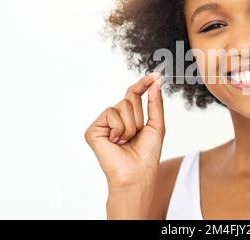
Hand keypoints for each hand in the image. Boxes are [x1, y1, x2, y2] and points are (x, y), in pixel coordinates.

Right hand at [85, 72, 164, 189]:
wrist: (137, 174)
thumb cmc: (147, 154)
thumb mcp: (156, 125)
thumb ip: (155, 103)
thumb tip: (156, 81)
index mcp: (128, 117)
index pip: (134, 93)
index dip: (143, 84)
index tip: (155, 74)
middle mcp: (114, 118)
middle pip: (130, 98)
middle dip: (139, 116)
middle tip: (136, 134)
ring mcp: (103, 123)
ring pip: (122, 105)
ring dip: (131, 125)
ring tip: (126, 141)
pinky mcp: (93, 130)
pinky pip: (111, 114)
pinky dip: (119, 129)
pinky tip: (116, 142)